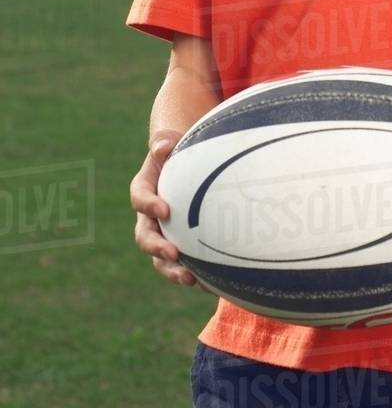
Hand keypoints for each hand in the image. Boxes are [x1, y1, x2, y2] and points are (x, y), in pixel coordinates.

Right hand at [130, 129, 211, 292]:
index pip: (140, 198)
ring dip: (173, 271)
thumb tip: (162, 145)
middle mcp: (150, 217)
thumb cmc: (179, 151)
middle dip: (157, 247)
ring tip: (190, 279)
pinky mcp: (180, 245)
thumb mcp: (171, 143)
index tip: (165, 209)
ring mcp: (163, 233)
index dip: (149, 205)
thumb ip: (164, 143)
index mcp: (145, 189)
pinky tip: (214, 285)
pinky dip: (197, 276)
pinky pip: (184, 264)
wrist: (187, 165)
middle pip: (145, 236)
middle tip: (173, 253)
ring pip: (161, 258)